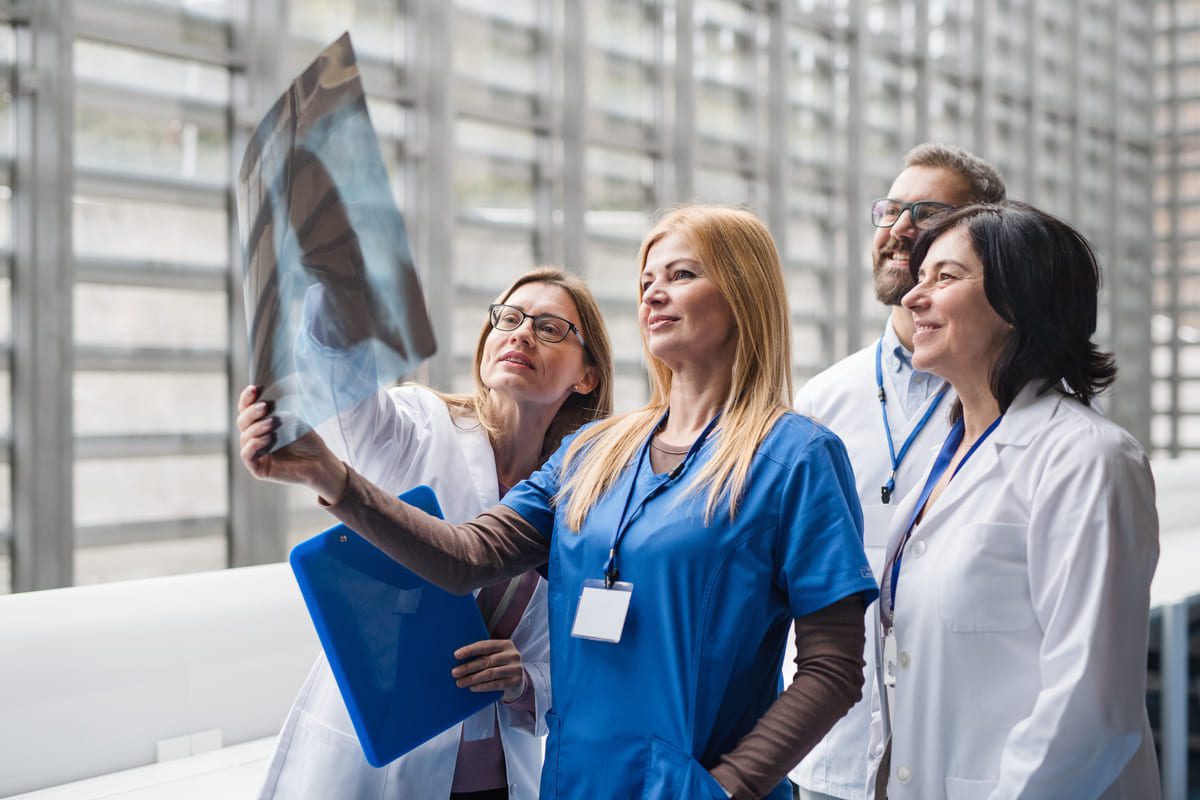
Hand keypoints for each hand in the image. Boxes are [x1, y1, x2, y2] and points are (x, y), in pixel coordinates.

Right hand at [236, 385, 347, 500]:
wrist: (320, 461)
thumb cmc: (307, 439)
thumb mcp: (292, 419)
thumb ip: (277, 408)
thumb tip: (267, 390)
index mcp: (259, 424)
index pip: (245, 409)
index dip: (247, 398)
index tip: (255, 388)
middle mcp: (254, 438)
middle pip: (242, 422)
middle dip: (251, 412)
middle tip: (265, 406)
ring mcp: (255, 454)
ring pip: (244, 437)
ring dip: (256, 427)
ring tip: (272, 422)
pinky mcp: (257, 468)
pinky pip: (246, 455)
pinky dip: (254, 444)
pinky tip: (268, 438)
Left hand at [451, 638, 526, 702]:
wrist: (519, 681)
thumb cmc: (501, 666)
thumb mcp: (496, 656)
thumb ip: (484, 655)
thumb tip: (459, 659)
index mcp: (505, 644)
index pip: (485, 646)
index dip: (470, 650)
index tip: (456, 655)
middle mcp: (512, 655)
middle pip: (486, 660)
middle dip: (468, 667)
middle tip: (454, 672)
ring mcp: (515, 668)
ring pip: (490, 673)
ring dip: (473, 678)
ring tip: (460, 682)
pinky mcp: (515, 682)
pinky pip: (496, 684)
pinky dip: (482, 686)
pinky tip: (472, 688)